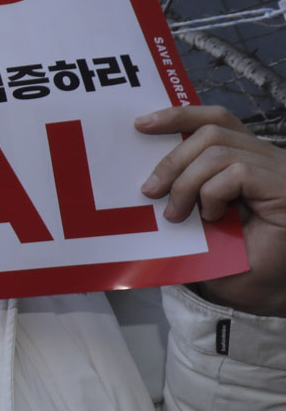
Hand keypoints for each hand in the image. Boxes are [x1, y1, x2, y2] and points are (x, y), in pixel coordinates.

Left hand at [137, 105, 285, 315]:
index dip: (179, 115)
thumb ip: (183, 189)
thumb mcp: (197, 218)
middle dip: (172, 159)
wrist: (266, 295)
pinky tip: (212, 217)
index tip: (140, 124)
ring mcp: (279, 170)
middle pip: (211, 131)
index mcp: (248, 159)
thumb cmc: (233, 261)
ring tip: (176, 214)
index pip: (216, 119)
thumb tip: (145, 174)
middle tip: (150, 191)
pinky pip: (237, 172)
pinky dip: (213, 193)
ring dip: (187, 183)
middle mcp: (268, 158)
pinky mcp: (284, 186)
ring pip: (219, 151)